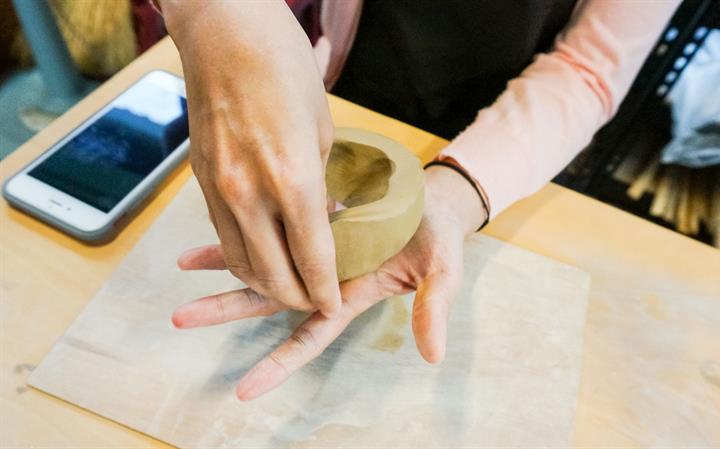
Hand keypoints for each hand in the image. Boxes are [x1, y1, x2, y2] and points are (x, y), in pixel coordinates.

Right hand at [161, 1, 339, 314]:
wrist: (224, 33)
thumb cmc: (284, 69)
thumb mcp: (321, 128)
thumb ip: (319, 183)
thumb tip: (320, 219)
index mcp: (291, 180)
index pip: (311, 259)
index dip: (324, 290)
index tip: (334, 304)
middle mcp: (249, 194)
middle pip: (270, 275)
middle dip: (295, 298)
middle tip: (314, 300)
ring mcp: (218, 189)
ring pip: (238, 262)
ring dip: (263, 284)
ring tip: (287, 287)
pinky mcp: (200, 180)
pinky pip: (222, 234)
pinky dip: (242, 255)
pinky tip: (259, 255)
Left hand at [172, 167, 486, 399]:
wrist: (432, 198)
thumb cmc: (439, 239)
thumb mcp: (442, 273)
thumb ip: (434, 310)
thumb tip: (433, 356)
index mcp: (348, 297)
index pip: (309, 337)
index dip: (279, 364)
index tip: (244, 390)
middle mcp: (321, 278)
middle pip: (268, 302)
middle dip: (225, 310)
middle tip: (182, 318)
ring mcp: (312, 247)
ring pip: (261, 261)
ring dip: (222, 265)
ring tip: (180, 265)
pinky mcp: (310, 216)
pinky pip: (272, 221)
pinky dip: (245, 221)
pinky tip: (216, 218)